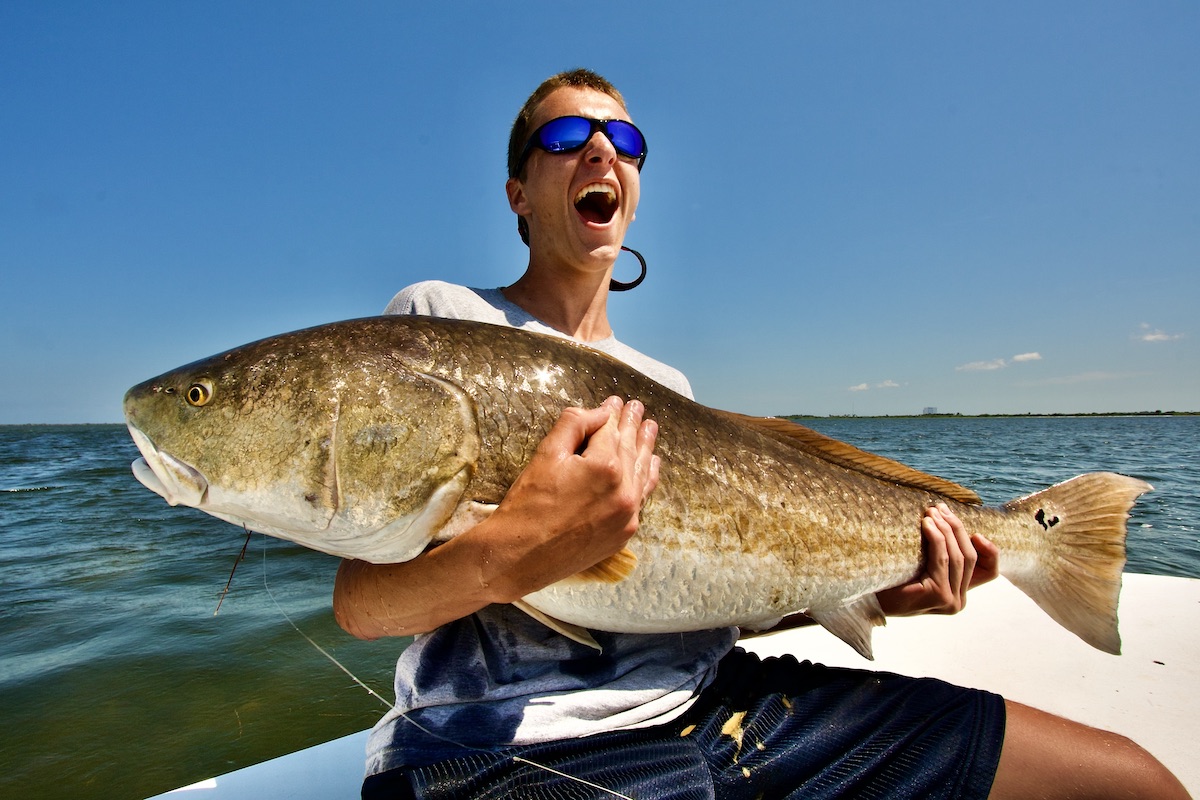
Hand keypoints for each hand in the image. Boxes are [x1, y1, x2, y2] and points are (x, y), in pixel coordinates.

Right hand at [334, 396, 660, 638]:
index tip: (616, 401)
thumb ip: (575, 424)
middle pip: (629, 448)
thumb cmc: (527, 503)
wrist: (518, 555)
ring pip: (641, 471)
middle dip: (632, 425)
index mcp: (605, 466)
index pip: (611, 430)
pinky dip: (647, 477)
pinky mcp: (624, 533)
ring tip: (650, 428)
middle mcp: (624, 490)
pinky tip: (651, 464)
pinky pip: (641, 498)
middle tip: (637, 407)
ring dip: (645, 447)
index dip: (612, 412)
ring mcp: (627, 514)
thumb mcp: (546, 455)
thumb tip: (600, 412)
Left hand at [876, 503, 998, 616]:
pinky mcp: (938, 595)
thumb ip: (941, 554)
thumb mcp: (922, 565)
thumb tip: (950, 519)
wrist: (866, 597)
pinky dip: (936, 537)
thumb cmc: (890, 578)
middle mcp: (958, 601)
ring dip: (946, 528)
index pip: (989, 571)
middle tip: (940, 508)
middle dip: (957, 528)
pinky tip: (927, 524)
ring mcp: (950, 601)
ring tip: (932, 511)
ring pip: (958, 555)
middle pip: (970, 556)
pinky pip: (942, 558)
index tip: (975, 531)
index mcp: (959, 594)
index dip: (989, 550)